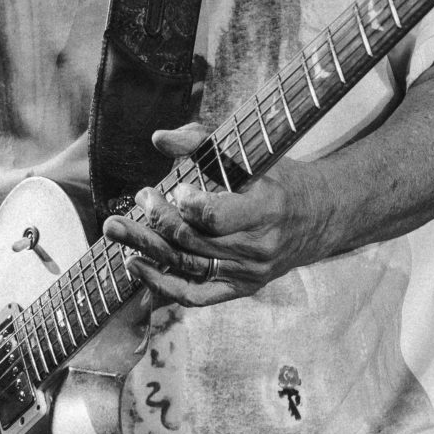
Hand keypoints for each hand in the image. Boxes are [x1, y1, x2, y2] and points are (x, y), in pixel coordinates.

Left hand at [101, 124, 337, 306]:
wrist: (318, 217)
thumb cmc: (279, 179)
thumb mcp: (251, 155)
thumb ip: (203, 142)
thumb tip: (158, 138)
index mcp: (266, 210)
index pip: (216, 217)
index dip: (187, 205)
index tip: (174, 187)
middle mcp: (257, 248)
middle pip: (193, 241)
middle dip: (157, 219)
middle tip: (139, 197)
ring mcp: (248, 273)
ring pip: (186, 266)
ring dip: (145, 247)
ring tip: (115, 228)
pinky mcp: (240, 288)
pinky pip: (195, 295)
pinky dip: (161, 283)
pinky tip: (136, 264)